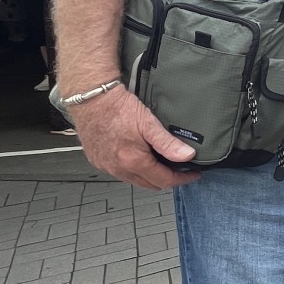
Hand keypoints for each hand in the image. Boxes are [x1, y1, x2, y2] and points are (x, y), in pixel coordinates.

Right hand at [69, 86, 201, 189]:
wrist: (91, 99)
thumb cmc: (117, 108)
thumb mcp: (148, 123)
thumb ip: (168, 143)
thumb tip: (187, 155)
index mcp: (133, 162)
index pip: (163, 180)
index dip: (181, 179)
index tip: (192, 174)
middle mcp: (118, 168)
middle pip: (149, 184)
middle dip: (167, 179)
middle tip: (180, 170)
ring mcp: (106, 166)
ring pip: (134, 180)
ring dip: (149, 175)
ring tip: (162, 163)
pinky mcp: (98, 160)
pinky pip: (120, 172)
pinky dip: (133, 169)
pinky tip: (140, 158)